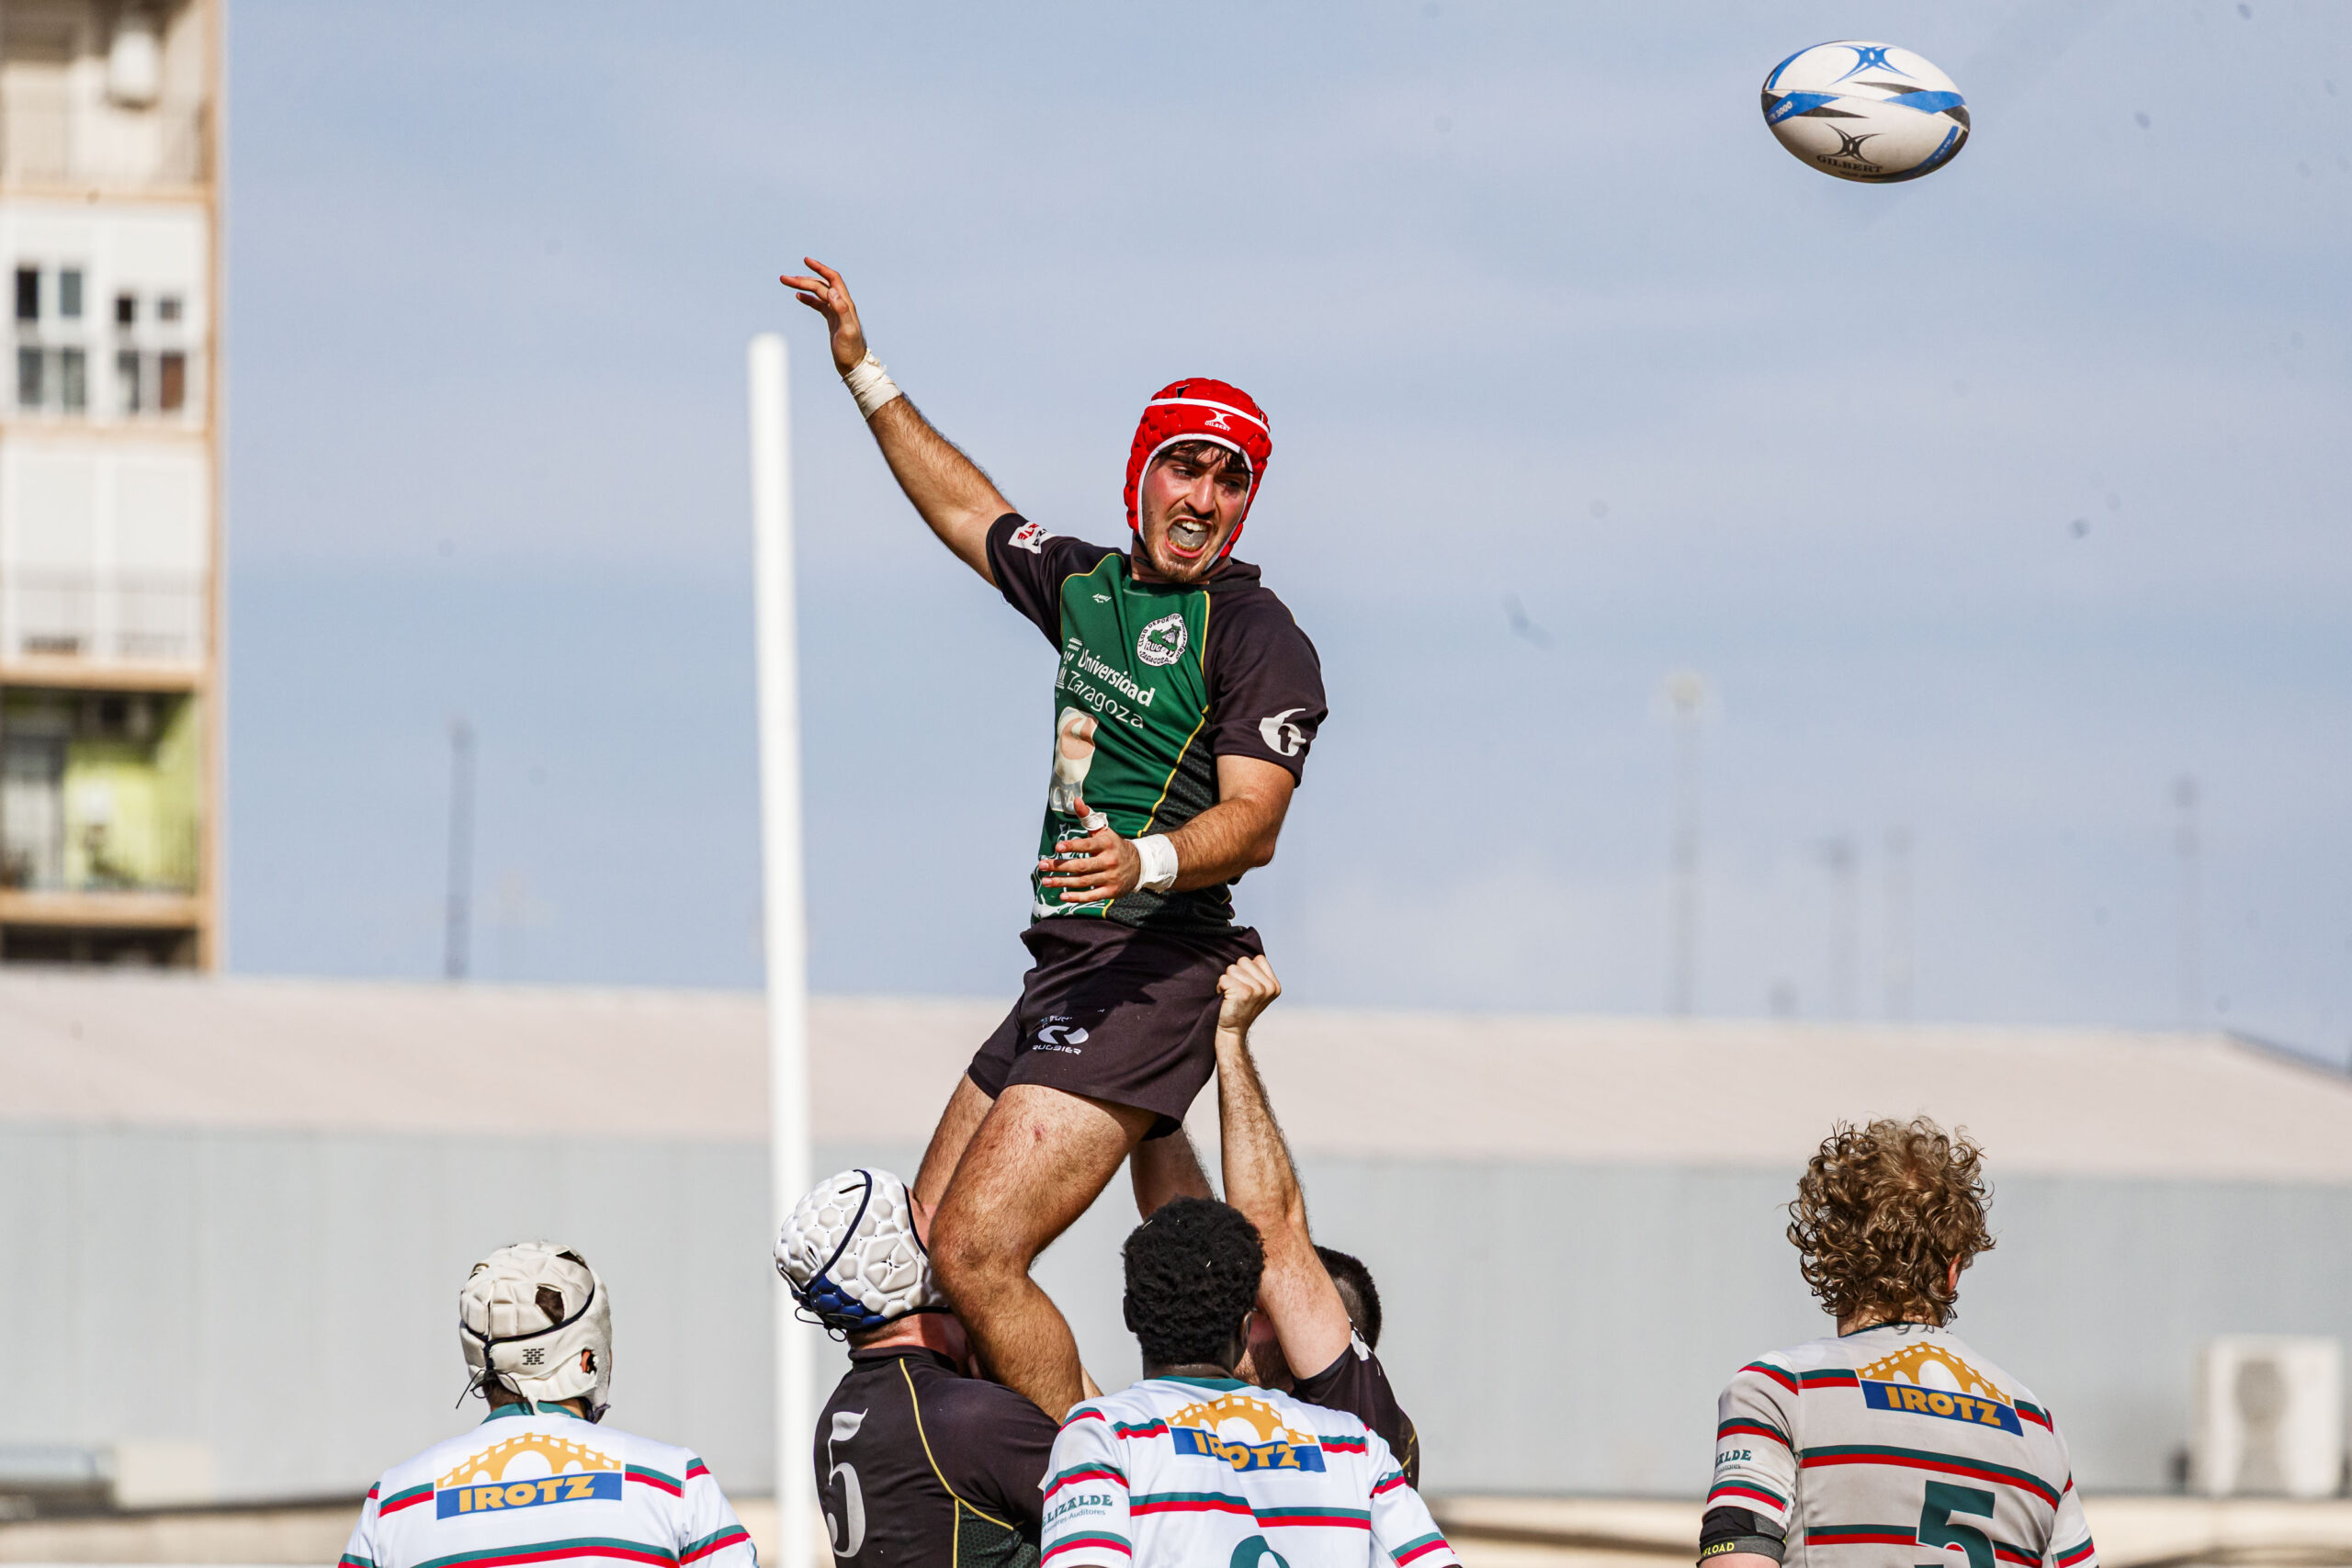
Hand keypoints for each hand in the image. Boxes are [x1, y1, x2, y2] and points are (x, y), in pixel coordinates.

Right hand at [779, 256, 867, 374]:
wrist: (854, 366)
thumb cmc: (851, 351)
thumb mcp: (847, 331)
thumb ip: (842, 310)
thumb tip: (833, 291)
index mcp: (846, 304)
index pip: (833, 279)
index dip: (820, 268)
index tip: (806, 260)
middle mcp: (841, 305)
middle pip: (821, 285)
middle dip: (803, 279)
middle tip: (784, 278)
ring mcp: (836, 312)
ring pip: (818, 293)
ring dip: (803, 286)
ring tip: (787, 282)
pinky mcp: (832, 320)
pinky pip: (819, 304)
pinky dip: (809, 298)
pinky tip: (799, 296)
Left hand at [1038, 823, 1139, 902]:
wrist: (1139, 865)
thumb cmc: (1113, 845)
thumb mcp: (1103, 830)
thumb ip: (1088, 816)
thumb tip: (1076, 800)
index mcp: (1106, 844)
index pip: (1088, 845)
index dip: (1073, 846)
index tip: (1057, 847)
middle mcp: (1109, 861)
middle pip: (1082, 866)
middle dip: (1060, 866)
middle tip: (1042, 865)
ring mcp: (1110, 877)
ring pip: (1084, 881)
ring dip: (1063, 882)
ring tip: (1046, 881)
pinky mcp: (1110, 891)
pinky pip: (1092, 896)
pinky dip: (1077, 897)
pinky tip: (1062, 896)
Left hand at [1216, 955, 1280, 1033]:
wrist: (1231, 1030)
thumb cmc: (1238, 1007)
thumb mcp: (1255, 990)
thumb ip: (1256, 973)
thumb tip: (1249, 951)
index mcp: (1274, 985)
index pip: (1257, 958)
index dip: (1246, 970)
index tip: (1245, 987)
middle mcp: (1269, 987)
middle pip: (1243, 961)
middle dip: (1235, 974)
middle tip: (1236, 992)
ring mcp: (1258, 990)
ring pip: (1232, 968)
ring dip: (1227, 981)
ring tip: (1231, 995)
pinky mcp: (1244, 993)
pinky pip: (1224, 978)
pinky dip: (1220, 987)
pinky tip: (1226, 999)